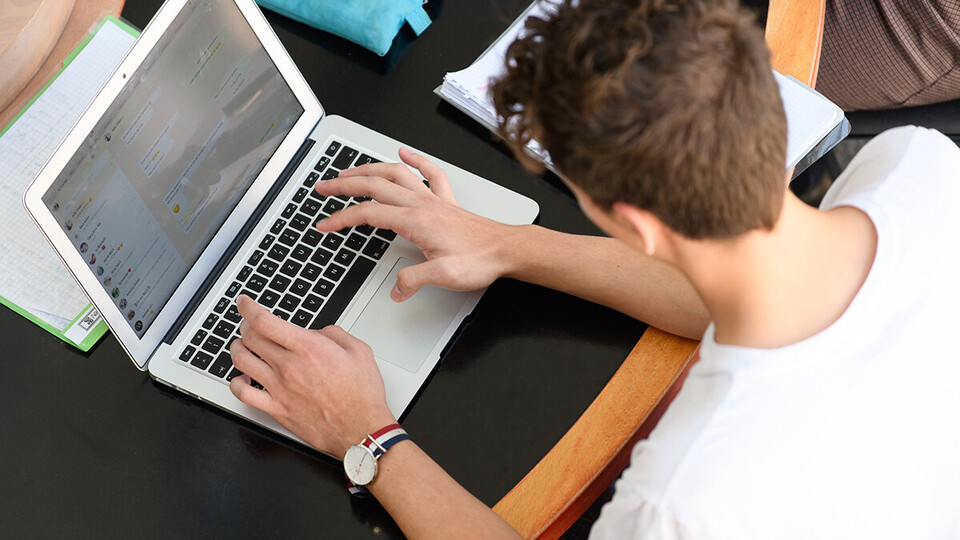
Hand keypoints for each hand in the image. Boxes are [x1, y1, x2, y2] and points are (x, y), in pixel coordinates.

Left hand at [229, 295, 395, 457]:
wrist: (361, 429)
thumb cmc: (362, 395)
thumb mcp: (359, 350)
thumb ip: (334, 333)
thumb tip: (317, 331)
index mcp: (308, 348)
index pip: (264, 321)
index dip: (248, 307)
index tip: (245, 303)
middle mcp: (289, 366)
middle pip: (250, 337)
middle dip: (246, 325)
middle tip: (249, 323)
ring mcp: (279, 388)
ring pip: (241, 360)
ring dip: (238, 347)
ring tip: (243, 345)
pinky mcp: (276, 409)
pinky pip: (243, 393)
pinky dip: (236, 382)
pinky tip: (243, 378)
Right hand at [314, 147, 519, 301]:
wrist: (506, 249)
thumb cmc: (479, 260)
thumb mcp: (443, 276)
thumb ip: (413, 281)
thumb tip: (394, 290)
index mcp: (415, 221)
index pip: (368, 214)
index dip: (341, 219)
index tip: (324, 226)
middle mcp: (422, 204)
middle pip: (374, 186)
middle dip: (344, 185)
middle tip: (323, 188)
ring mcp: (433, 199)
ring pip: (395, 174)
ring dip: (369, 169)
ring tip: (349, 170)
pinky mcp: (446, 201)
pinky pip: (430, 172)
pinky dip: (415, 159)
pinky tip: (405, 152)